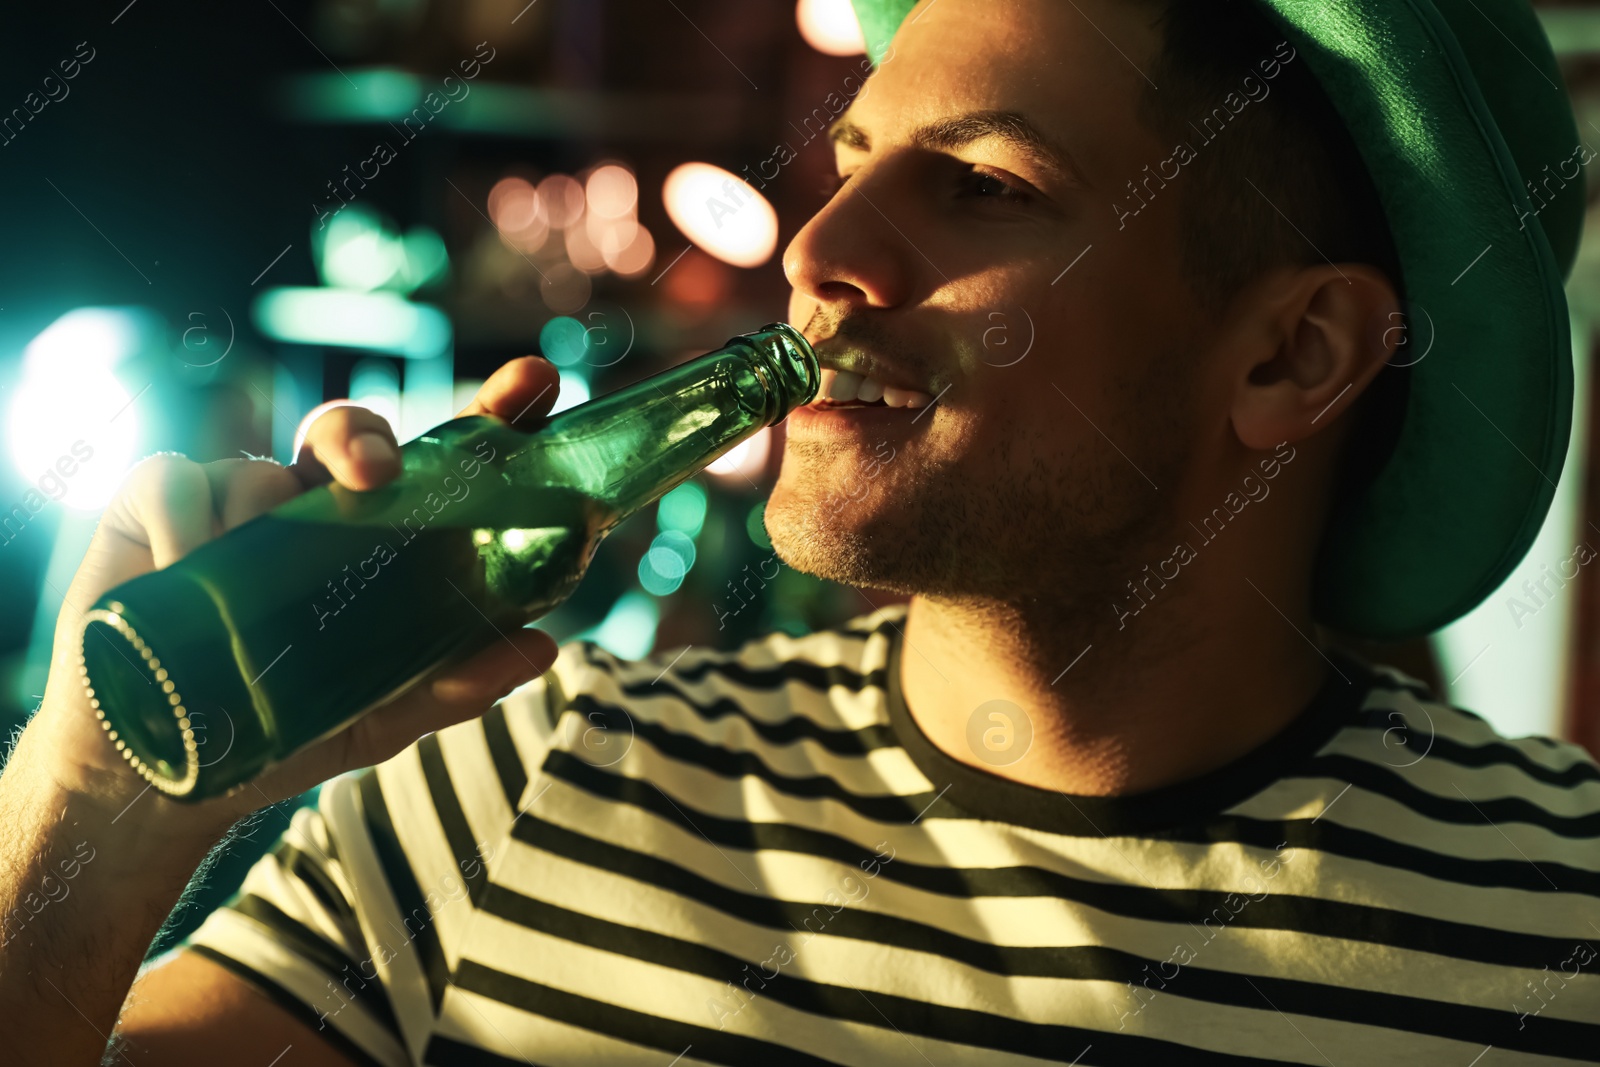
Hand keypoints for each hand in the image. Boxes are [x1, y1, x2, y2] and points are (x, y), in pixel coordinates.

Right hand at [31, 356, 563, 833]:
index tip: (537, 380)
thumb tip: (541, 647)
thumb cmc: (281, 730)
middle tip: (380, 474)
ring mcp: (233, 502)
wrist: (163, 773)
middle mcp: (311, 507)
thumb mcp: (380, 716)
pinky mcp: (155, 507)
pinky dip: (188, 524)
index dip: (491, 415)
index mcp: (378, 540)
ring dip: (264, 518)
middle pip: (349, 434)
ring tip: (246, 593)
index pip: (442, 463)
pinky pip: (178, 481)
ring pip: (262, 468)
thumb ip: (455, 685)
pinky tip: (188, 571)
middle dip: (365, 438)